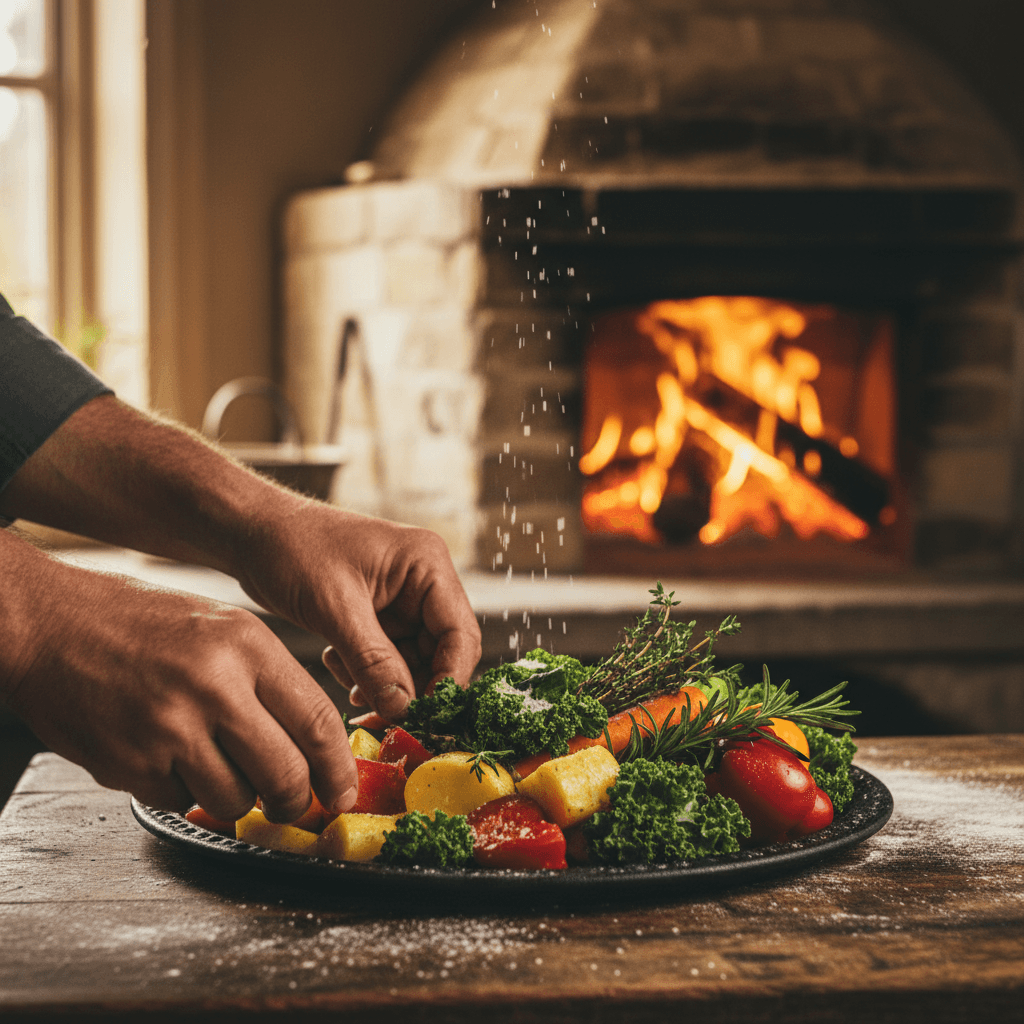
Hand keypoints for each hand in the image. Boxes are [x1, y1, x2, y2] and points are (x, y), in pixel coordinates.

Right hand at [0, 536, 356, 822]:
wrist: (51, 625)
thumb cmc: (143, 623)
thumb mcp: (224, 627)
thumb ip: (270, 681)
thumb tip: (313, 745)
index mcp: (246, 646)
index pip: (317, 722)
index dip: (337, 768)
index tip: (341, 790)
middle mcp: (212, 687)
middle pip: (284, 774)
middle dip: (295, 800)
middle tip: (291, 802)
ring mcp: (168, 730)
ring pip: (235, 799)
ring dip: (238, 797)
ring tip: (220, 766)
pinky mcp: (129, 764)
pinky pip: (181, 801)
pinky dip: (186, 792)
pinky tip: (171, 757)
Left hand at [231, 504, 481, 720]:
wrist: (252, 533)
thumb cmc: (293, 549)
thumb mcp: (335, 607)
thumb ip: (373, 660)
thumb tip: (403, 709)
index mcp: (428, 565)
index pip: (460, 634)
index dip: (448, 680)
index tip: (423, 716)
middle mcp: (424, 582)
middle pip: (441, 654)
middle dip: (411, 687)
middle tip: (379, 714)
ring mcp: (402, 601)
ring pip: (413, 663)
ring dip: (384, 683)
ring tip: (344, 678)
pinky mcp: (379, 617)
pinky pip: (388, 660)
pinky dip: (366, 673)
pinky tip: (337, 664)